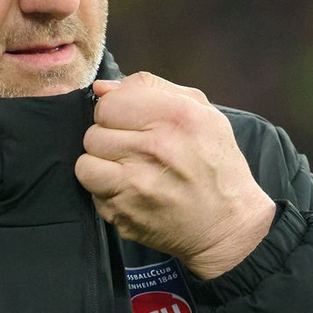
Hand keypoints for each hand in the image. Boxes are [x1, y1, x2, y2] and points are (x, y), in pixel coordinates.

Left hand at [74, 72, 276, 278]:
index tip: (130, 124)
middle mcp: (154, 148)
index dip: (115, 113)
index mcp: (175, 116)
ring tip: (125, 170)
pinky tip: (130, 192)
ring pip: (85, 164)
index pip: (108, 104)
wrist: (227, 224)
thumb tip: (102, 88)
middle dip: (109, 140)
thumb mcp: (202, 112)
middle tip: (132, 150)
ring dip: (101, 167)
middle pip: (94, 133)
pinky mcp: (124, 214)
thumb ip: (150, 89)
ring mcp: (136, 185)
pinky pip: (92, 194)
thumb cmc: (215, 165)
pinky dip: (106, 193)